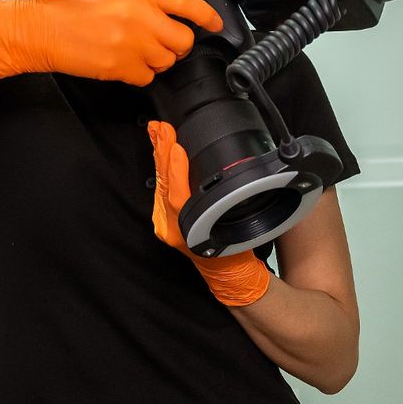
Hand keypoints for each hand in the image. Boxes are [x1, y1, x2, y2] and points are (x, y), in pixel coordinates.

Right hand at [0, 0, 223, 85]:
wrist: (42, 29)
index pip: (187, 5)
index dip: (207, 16)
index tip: (214, 24)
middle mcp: (141, 18)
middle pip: (183, 40)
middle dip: (178, 44)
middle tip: (164, 42)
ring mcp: (133, 45)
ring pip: (167, 62)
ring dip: (157, 60)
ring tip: (137, 51)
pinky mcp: (122, 68)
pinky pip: (147, 78)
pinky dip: (139, 75)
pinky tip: (123, 63)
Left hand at [147, 120, 271, 306]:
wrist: (229, 275)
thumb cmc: (237, 253)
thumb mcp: (243, 229)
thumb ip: (238, 208)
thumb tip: (245, 175)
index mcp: (189, 233)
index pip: (177, 198)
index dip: (175, 171)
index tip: (175, 147)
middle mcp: (173, 230)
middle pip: (164, 187)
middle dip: (161, 154)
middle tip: (160, 128)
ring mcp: (167, 225)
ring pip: (160, 186)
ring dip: (159, 157)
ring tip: (157, 132)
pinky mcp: (167, 220)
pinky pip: (161, 190)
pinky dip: (161, 168)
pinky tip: (160, 152)